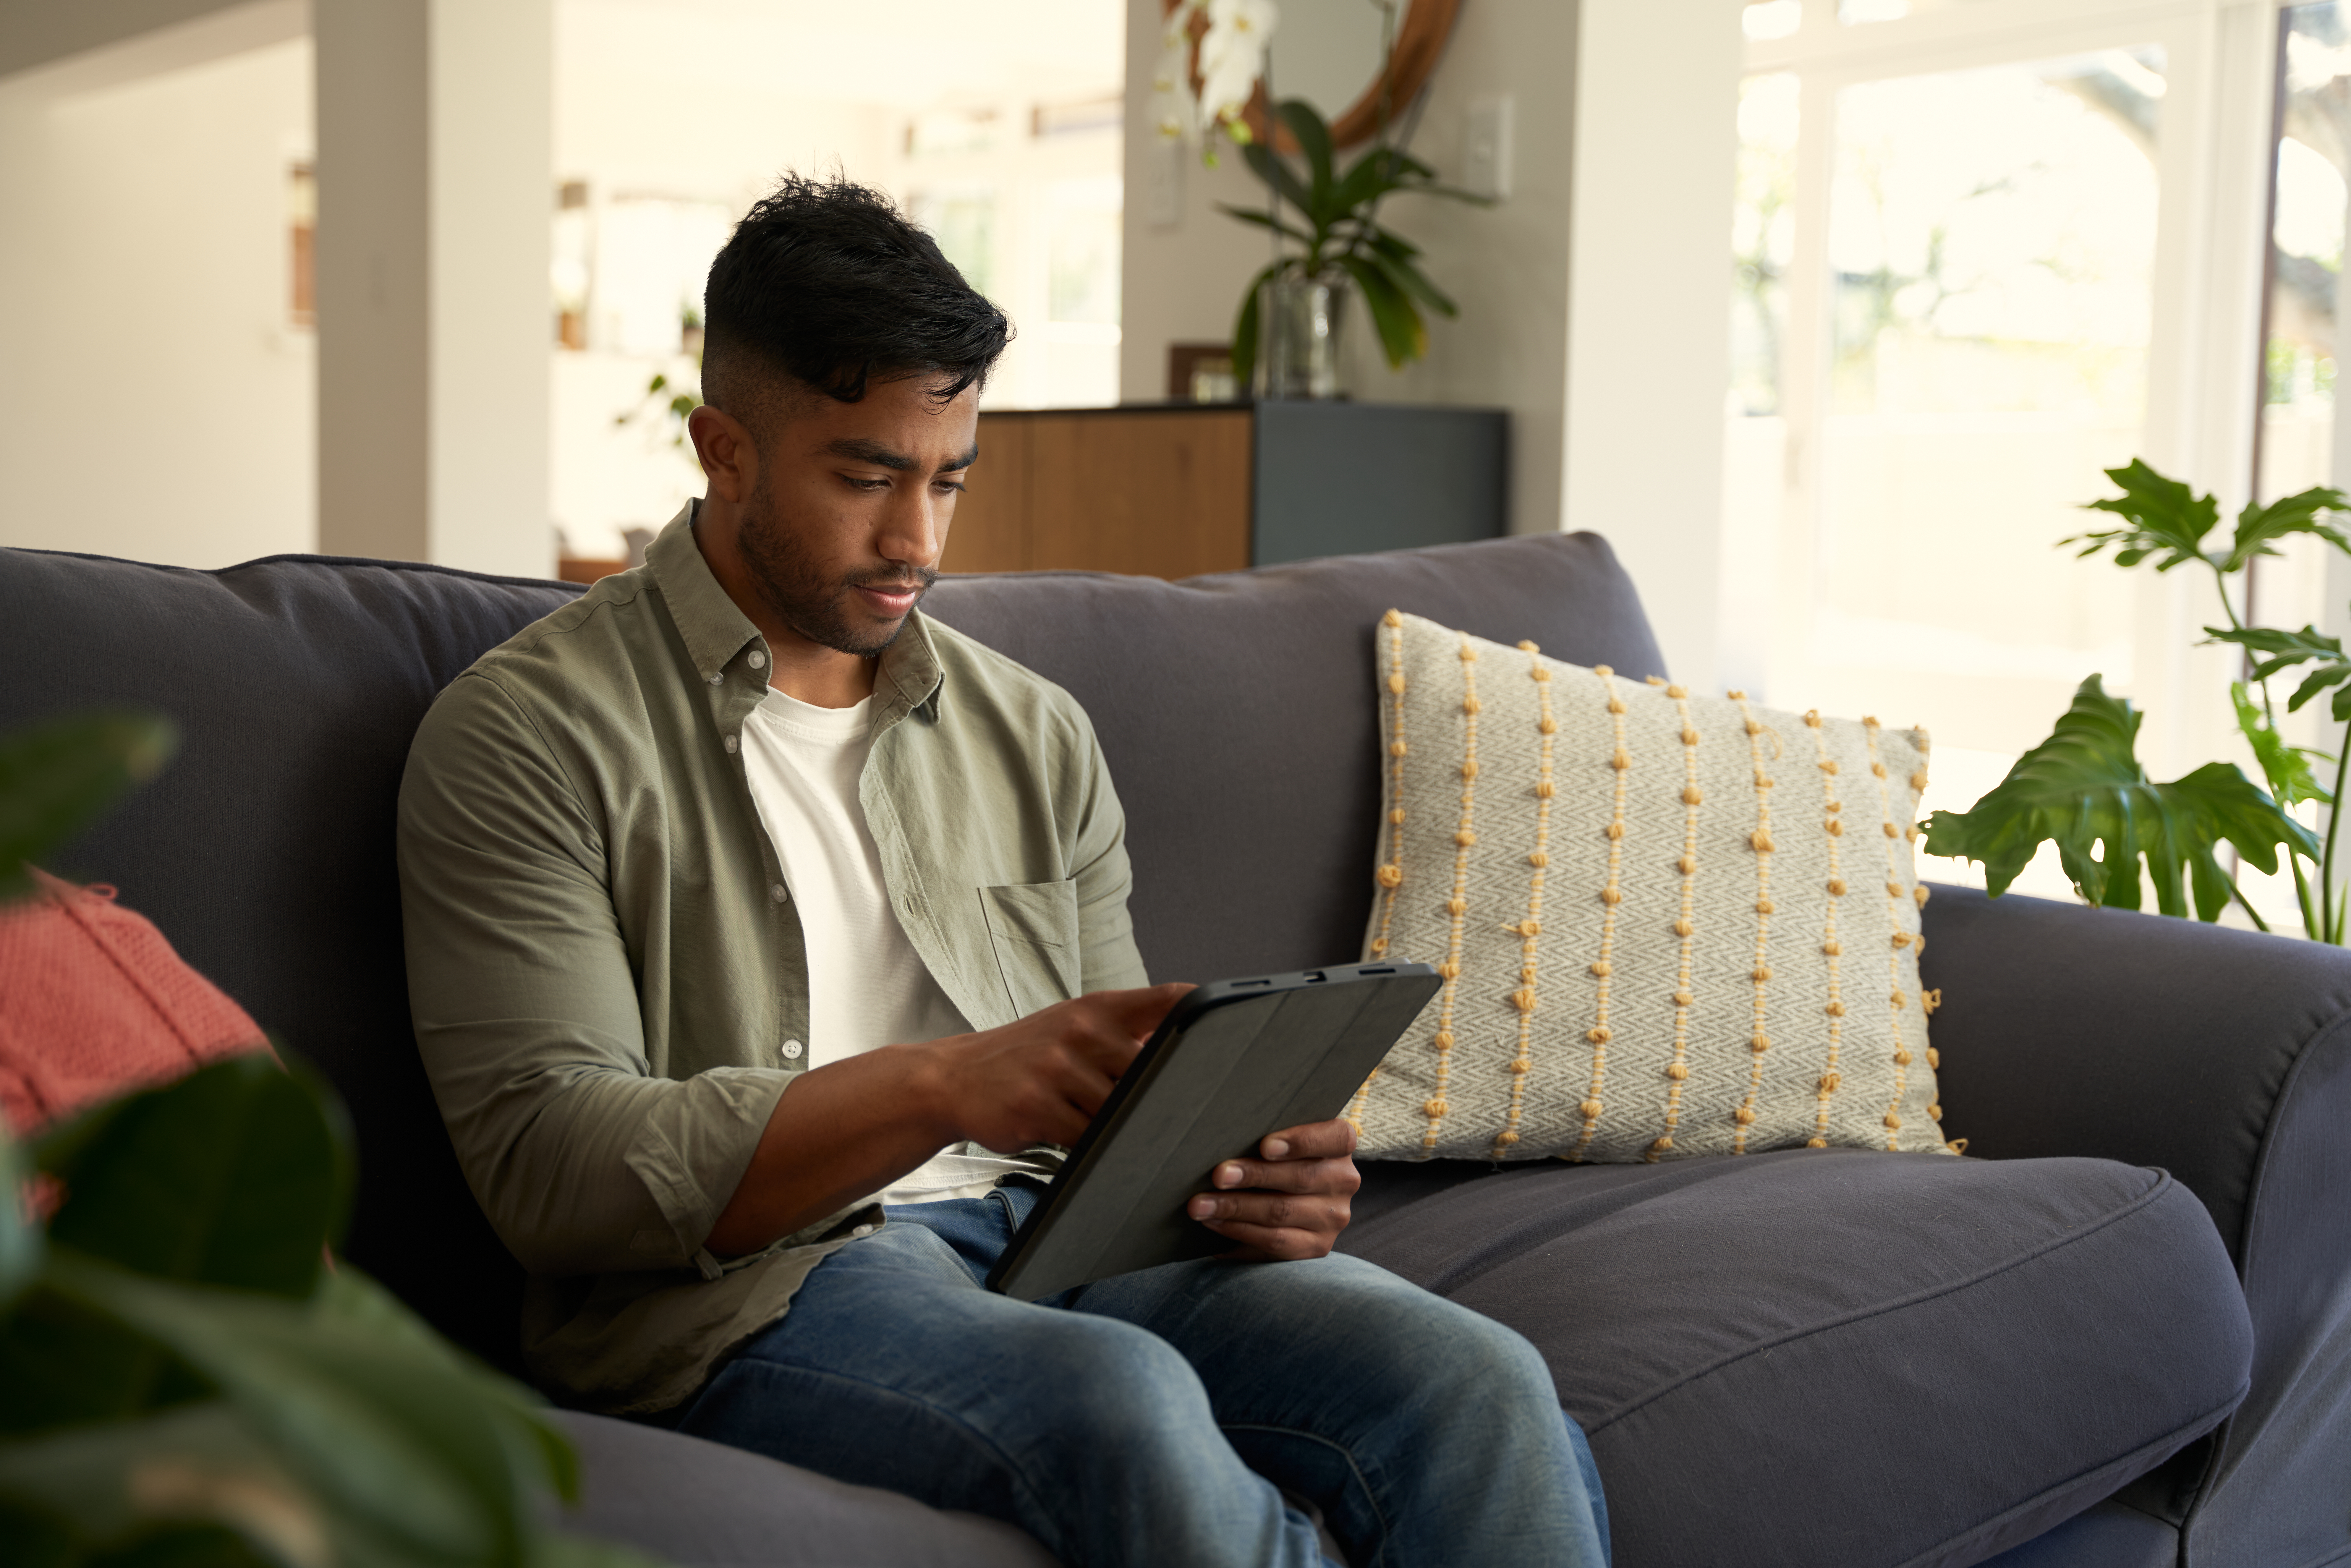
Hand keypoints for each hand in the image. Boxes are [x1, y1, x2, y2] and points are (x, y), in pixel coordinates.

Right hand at [919, 983, 1193, 1151]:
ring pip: (1121, 1110)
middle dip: (1169, 1097)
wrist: (953, 1078)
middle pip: (1153, 1069)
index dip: (1206, 1011)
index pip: (1167, 999)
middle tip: (1191, 1118)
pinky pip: (1087, 1138)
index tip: (1237, 1029)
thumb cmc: (1025, 1057)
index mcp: (1096, 1009)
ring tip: (1136, 1141)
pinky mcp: (1038, 1107)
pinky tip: (1095, 1152)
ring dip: (1129, 1130)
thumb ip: (1124, 1032)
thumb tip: (1187, 1051)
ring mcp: (1057, 1068)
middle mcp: (1081, 1031)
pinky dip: (1098, 1150)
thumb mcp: (1072, 1027)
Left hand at [1186, 1118, 1360, 1261]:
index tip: (1265, 1146)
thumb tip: (1222, 1137)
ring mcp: (1334, 1217)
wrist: (1295, 1194)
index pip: (1334, 1138)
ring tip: (1201, 1205)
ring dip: (1236, 1209)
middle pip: (1299, 1177)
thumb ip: (1266, 1135)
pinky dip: (1240, 1232)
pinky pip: (1276, 1243)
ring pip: (1282, 1213)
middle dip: (1253, 1176)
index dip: (1300, 1141)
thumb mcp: (1282, 1138)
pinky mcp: (1318, 1246)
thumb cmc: (1279, 1155)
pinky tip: (1215, 1224)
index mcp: (1341, 1144)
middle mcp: (1344, 1180)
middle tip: (1218, 1176)